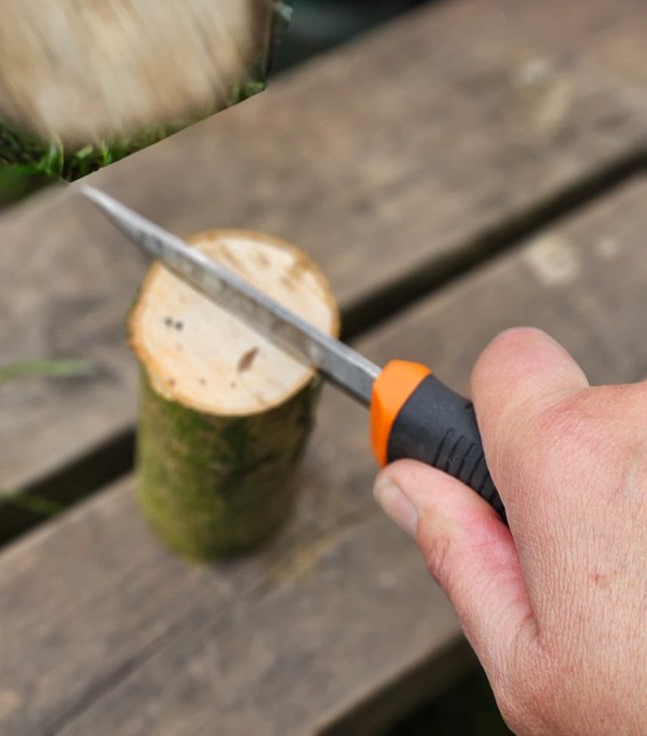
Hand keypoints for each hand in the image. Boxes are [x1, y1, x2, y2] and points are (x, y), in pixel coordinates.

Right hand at [374, 328, 646, 735]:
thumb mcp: (531, 668)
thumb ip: (458, 553)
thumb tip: (404, 483)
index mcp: (565, 459)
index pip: (510, 359)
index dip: (501, 412)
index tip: (510, 461)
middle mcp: (645, 421)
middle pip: (589, 408)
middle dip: (584, 467)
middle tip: (603, 565)